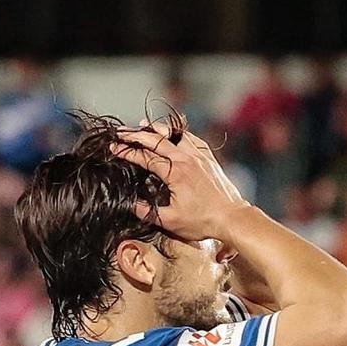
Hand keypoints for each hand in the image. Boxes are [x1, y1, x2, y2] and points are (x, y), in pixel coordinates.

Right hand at [114, 122, 251, 242]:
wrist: (232, 217)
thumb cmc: (203, 220)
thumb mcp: (170, 221)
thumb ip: (147, 212)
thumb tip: (130, 205)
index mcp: (175, 173)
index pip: (145, 157)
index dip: (127, 152)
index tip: (114, 148)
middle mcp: (186, 159)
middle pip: (156, 140)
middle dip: (136, 134)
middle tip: (121, 132)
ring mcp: (199, 156)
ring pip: (174, 134)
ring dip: (157, 129)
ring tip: (143, 125)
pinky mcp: (208, 158)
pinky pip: (192, 138)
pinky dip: (179, 133)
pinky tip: (173, 132)